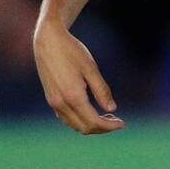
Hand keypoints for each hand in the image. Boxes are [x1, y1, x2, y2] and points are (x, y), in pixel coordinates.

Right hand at [34, 19, 123, 134]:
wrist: (48, 40)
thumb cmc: (71, 50)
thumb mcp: (91, 68)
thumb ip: (102, 90)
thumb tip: (112, 109)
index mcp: (73, 96)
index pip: (94, 121)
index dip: (110, 126)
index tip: (122, 123)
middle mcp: (61, 103)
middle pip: (84, 127)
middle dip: (102, 128)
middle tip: (115, 120)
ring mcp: (53, 102)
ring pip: (74, 125)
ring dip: (90, 125)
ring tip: (105, 115)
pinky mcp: (50, 98)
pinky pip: (66, 118)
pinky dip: (79, 120)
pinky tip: (89, 111)